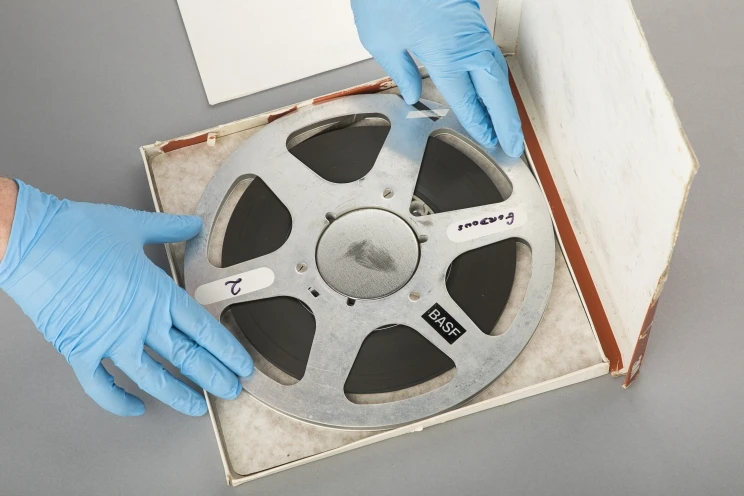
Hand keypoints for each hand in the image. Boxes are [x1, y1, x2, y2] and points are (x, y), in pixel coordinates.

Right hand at [0, 180, 252, 416]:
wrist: (29, 240)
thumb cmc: (78, 231)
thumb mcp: (134, 226)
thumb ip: (169, 229)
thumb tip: (192, 224)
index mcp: (157, 294)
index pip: (203, 329)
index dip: (227, 350)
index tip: (241, 365)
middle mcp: (139, 321)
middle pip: (187, 357)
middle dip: (214, 377)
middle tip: (231, 391)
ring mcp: (109, 340)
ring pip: (152, 378)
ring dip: (178, 394)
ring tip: (197, 407)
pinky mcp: (80, 350)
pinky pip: (101, 385)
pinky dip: (118, 400)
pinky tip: (135, 407)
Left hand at [351, 0, 523, 156]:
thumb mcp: (381, 39)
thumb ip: (400, 70)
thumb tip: (411, 93)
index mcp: (445, 52)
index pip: (468, 99)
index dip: (479, 123)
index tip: (489, 141)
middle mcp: (466, 41)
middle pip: (495, 88)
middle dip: (506, 120)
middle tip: (515, 144)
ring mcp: (472, 27)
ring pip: (496, 69)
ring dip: (504, 98)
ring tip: (508, 123)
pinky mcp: (469, 15)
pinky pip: (489, 52)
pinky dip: (495, 75)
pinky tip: (492, 86)